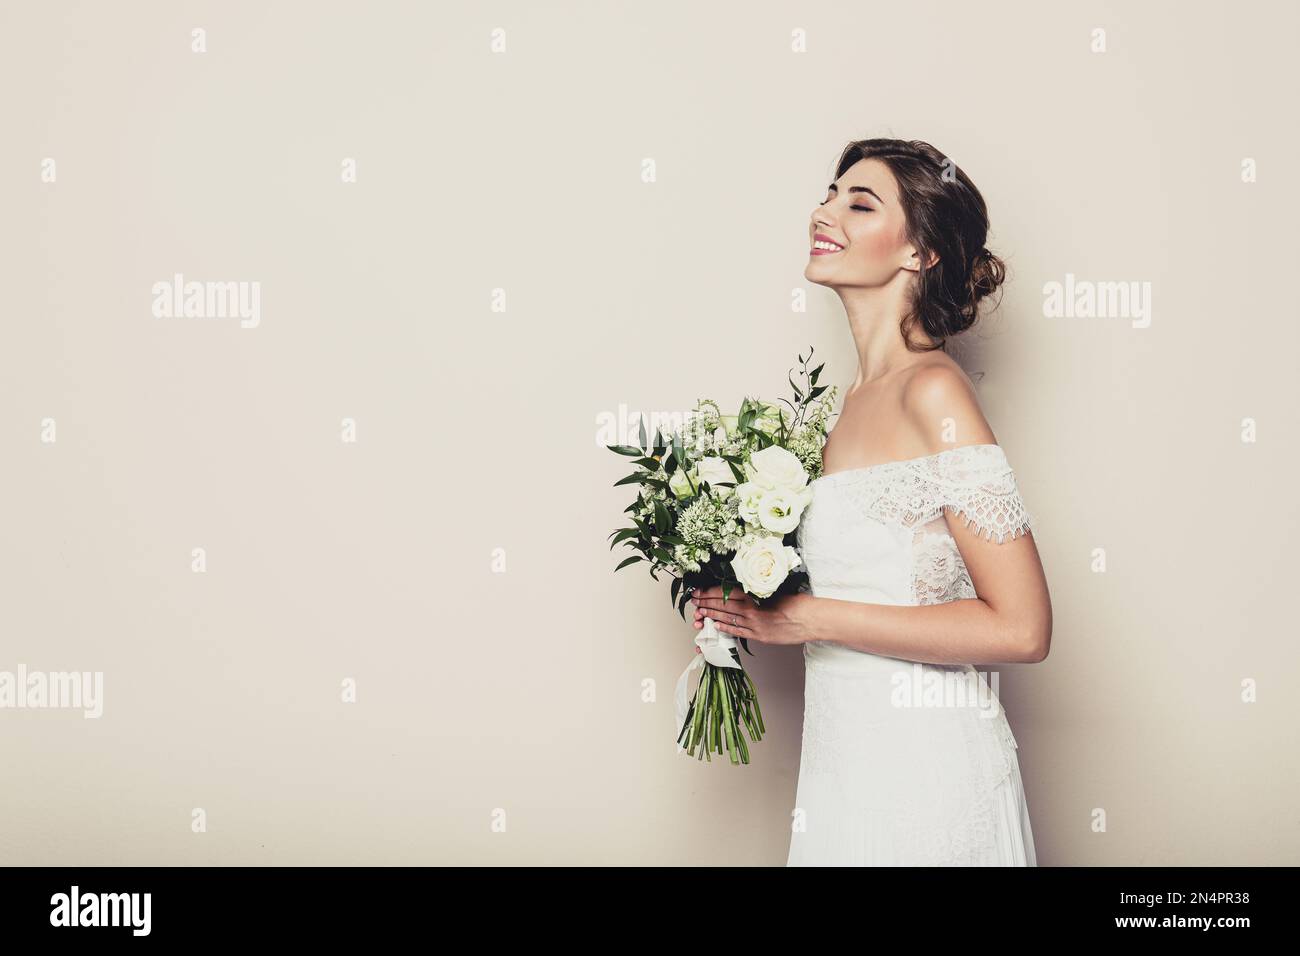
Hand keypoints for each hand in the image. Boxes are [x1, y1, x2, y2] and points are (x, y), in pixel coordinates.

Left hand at [688, 586, 815, 646]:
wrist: (812, 620)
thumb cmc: (798, 602)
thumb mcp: (776, 588)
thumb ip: (758, 588)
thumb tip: (744, 584)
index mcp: (755, 596)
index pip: (725, 592)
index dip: (709, 592)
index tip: (699, 591)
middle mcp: (752, 611)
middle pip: (723, 606)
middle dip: (706, 603)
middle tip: (694, 601)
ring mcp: (754, 625)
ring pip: (727, 619)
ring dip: (712, 616)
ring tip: (700, 613)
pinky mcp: (759, 636)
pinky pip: (738, 632)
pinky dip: (726, 628)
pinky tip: (716, 626)